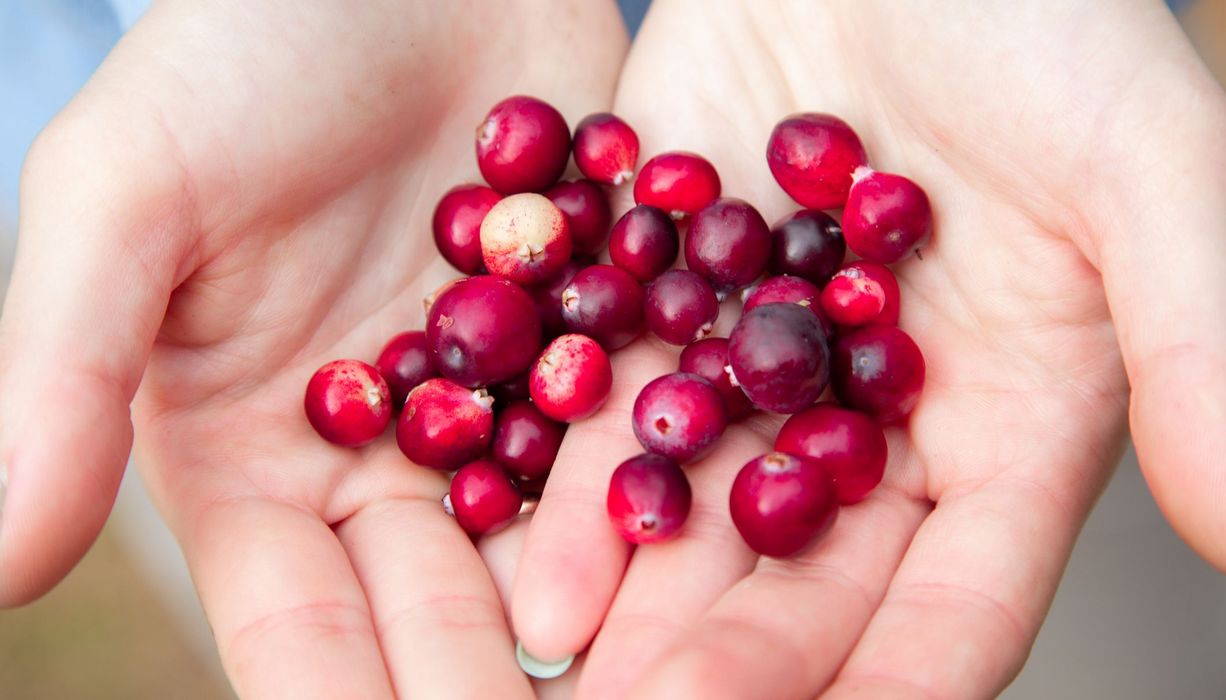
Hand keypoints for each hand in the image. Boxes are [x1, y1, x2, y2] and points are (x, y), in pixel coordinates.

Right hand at [0, 1, 624, 695]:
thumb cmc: (240, 52)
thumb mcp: (127, 197)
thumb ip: (61, 376)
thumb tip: (4, 569)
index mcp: (260, 453)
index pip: (303, 617)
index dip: (352, 697)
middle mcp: (388, 450)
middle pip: (446, 608)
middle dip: (499, 686)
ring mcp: (504, 398)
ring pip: (557, 543)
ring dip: (613, 621)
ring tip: (677, 687)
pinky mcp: (597, 338)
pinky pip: (642, 430)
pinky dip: (680, 491)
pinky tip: (738, 560)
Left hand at [509, 1, 1225, 696]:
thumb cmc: (1041, 17)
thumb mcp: (1143, 159)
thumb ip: (1202, 339)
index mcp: (1004, 423)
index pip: (956, 600)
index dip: (893, 683)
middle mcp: (873, 416)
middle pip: (802, 576)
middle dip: (729, 663)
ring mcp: (760, 358)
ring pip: (693, 504)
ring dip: (629, 593)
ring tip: (558, 664)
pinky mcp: (664, 288)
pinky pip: (610, 396)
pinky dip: (570, 473)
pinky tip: (520, 550)